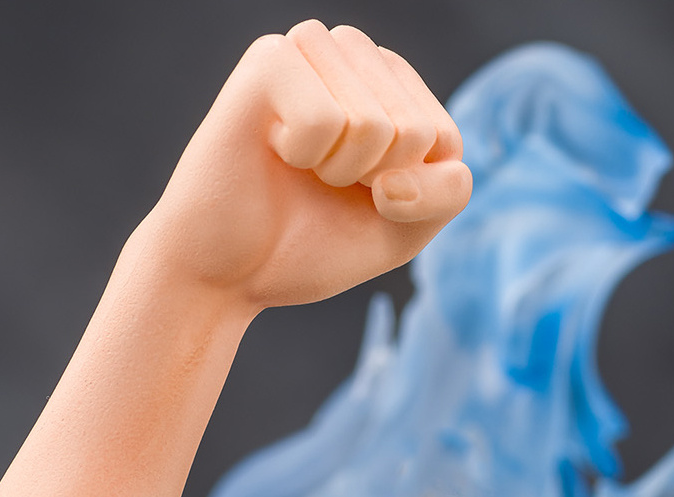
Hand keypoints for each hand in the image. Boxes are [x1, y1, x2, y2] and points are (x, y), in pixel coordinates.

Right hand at [153, 22, 470, 312]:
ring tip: (299, 166)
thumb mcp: (402, 229)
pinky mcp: (271, 59)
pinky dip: (303, 156)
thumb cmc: (307, 244)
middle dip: (372, 182)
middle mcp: (353, 53)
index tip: (357, 196)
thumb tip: (401, 169)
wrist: (227, 271)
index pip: (445, 139)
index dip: (407, 195)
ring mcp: (310, 48)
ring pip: (374, 124)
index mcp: (390, 83)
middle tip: (320, 183)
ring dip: (337, 170)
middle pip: (415, 131)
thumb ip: (447, 193)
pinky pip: (327, 121)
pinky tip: (273, 150)